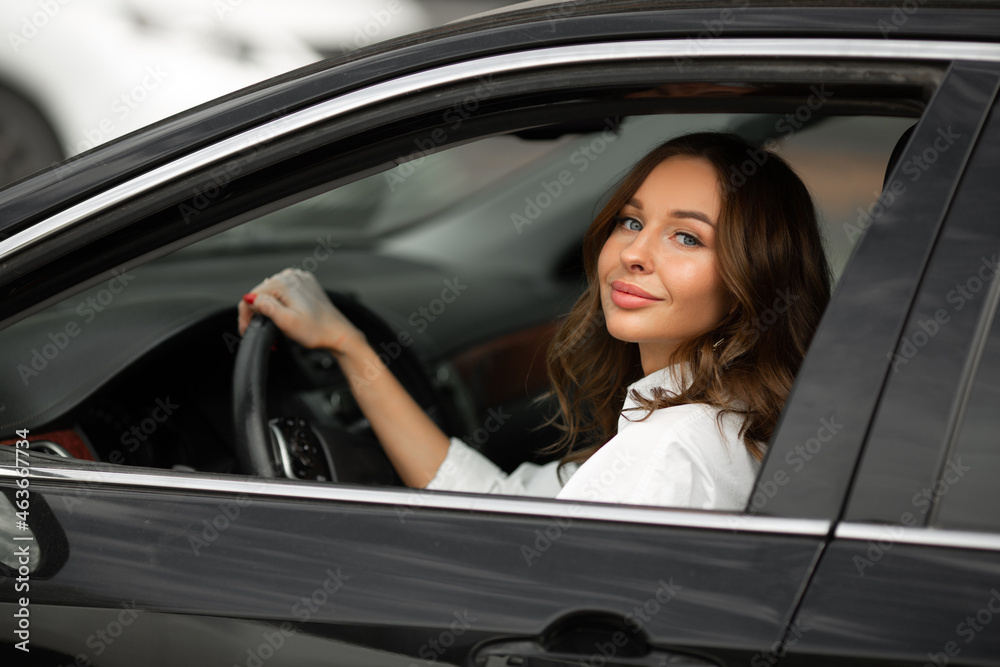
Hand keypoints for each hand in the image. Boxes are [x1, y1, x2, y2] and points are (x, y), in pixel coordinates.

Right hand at [237, 268, 363, 353]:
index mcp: (283, 283)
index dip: (245, 317)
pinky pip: (285, 292)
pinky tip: (286, 318)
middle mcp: (290, 275)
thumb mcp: (287, 322)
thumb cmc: (316, 331)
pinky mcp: (306, 285)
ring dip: (269, 311)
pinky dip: (281, 305)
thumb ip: (267, 307)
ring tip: (276, 328)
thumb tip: (250, 298)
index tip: (247, 332)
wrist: (338, 333)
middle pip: (260, 294)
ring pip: (272, 293)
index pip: (251, 297)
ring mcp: (299, 278)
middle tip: (264, 333)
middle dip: (257, 314)